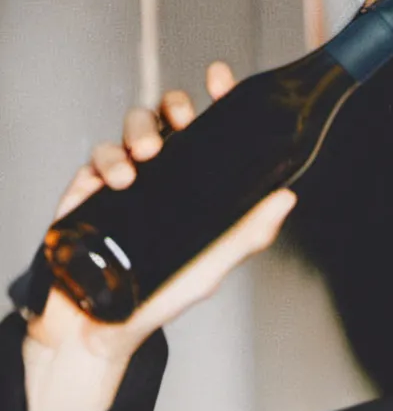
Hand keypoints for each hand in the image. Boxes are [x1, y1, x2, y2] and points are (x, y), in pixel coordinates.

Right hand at [23, 62, 294, 410]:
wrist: (100, 332)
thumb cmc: (158, 299)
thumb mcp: (209, 267)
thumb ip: (246, 235)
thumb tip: (286, 199)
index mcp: (193, 182)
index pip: (207, 131)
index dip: (216, 98)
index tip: (221, 79)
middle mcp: (160, 173)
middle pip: (167, 116)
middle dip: (175, 106)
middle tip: (184, 120)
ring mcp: (124, 178)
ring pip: (132, 127)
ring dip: (142, 128)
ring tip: (148, 153)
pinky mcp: (88, 190)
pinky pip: (97, 157)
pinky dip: (108, 160)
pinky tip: (119, 179)